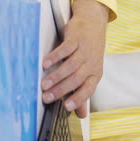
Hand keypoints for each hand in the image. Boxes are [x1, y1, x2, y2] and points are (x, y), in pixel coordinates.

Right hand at [41, 0, 108, 117]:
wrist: (93, 25)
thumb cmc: (89, 52)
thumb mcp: (89, 72)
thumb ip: (82, 93)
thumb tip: (81, 115)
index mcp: (95, 74)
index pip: (88, 89)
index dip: (78, 99)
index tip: (67, 107)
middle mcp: (91, 64)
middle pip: (76, 79)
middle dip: (61, 90)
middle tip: (47, 97)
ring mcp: (84, 51)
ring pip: (71, 66)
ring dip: (56, 76)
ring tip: (44, 84)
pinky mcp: (76, 39)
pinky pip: (65, 49)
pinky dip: (55, 57)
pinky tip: (45, 63)